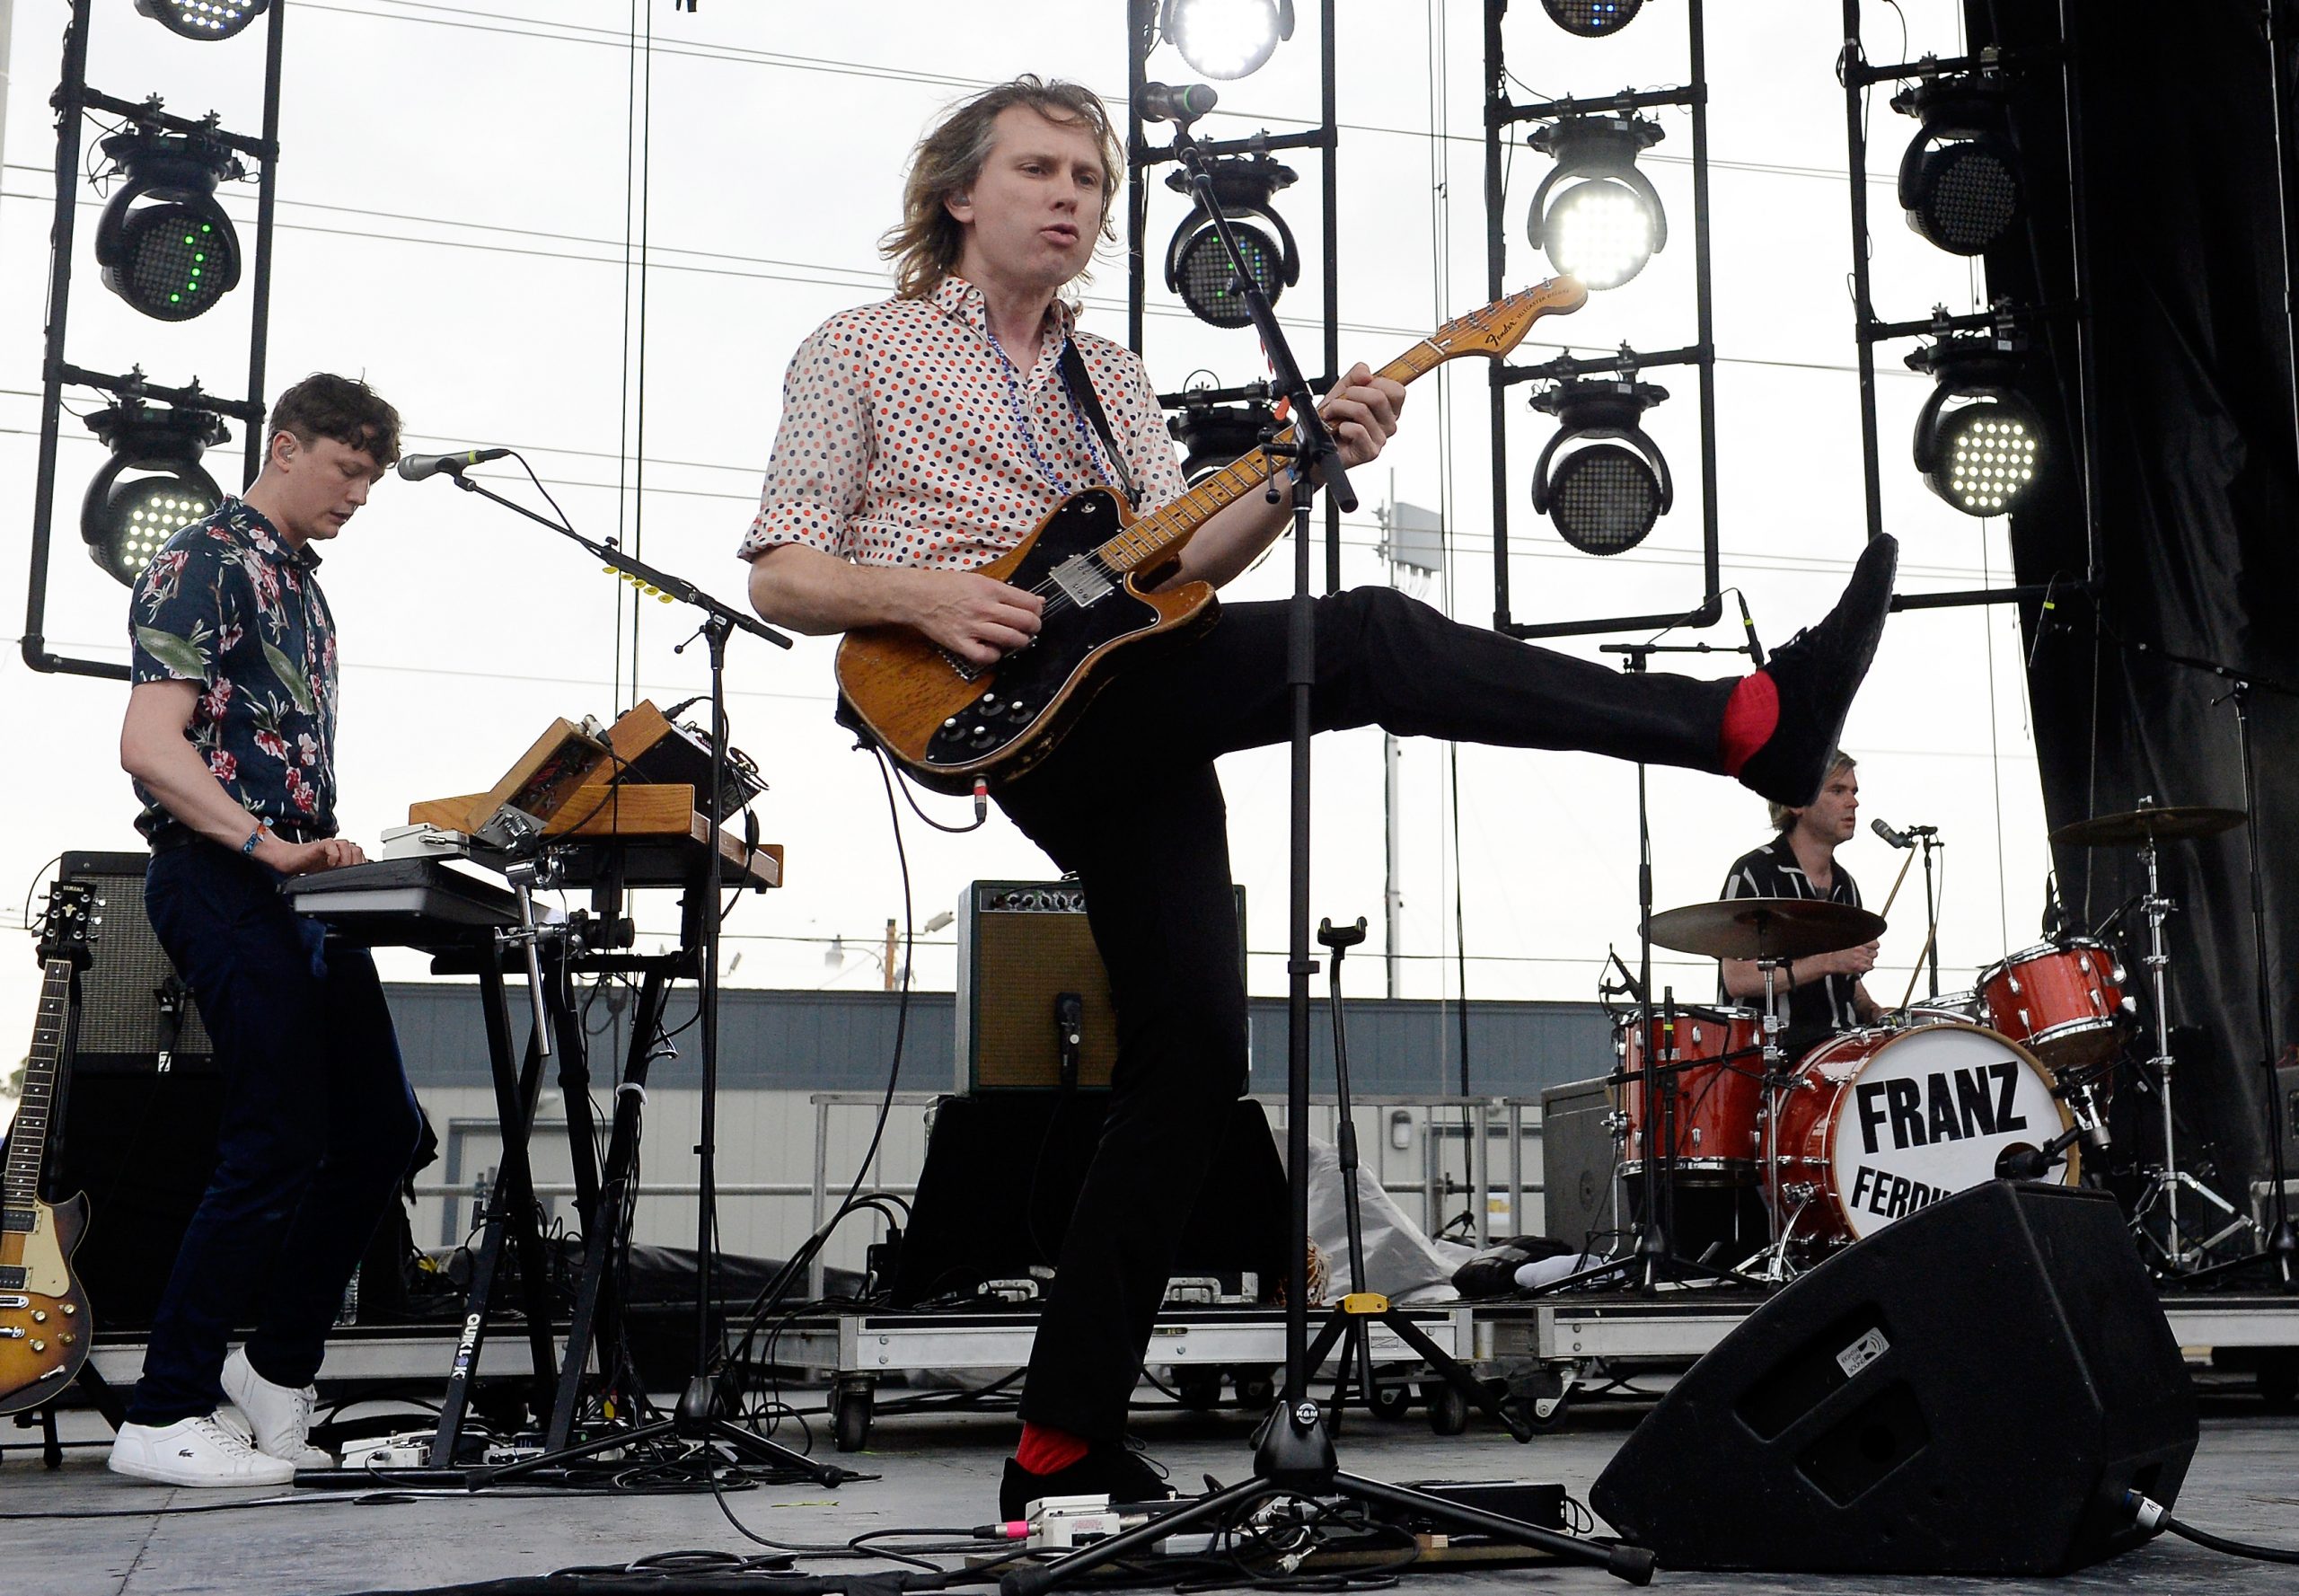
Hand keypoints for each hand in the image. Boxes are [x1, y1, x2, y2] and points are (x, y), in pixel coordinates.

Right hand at [264, 835, 366, 875]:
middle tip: (345, 873)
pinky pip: (332, 844)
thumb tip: (354, 887)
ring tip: (337, 869)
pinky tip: (330, 863)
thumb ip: (340, 876)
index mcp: (343, 856)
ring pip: (348, 845)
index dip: (361, 865)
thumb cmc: (306, 867)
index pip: (361, 857)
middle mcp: (338, 849)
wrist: (288, 859)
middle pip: (357, 850)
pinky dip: (334, 854)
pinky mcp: (318, 845)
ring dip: (346, 859)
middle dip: (354, 864)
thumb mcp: (328, 876)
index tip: (355, 876)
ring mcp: (329, 846)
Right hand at [901, 568, 1043, 667]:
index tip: (1035, 612)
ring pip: (1011, 639)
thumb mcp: (979, 580)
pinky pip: (987, 656)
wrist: (916, 596)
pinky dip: (995, 655)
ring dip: (1020, 641)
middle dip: (1034, 626)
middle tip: (1030, 628)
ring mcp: (973, 627)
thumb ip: (1007, 591)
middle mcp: (984, 608)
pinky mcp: (961, 643)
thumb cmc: (945, 585)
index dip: (1037, 610)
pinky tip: (993, 648)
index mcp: (990, 589)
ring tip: (1017, 639)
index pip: (1029, 603)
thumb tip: (1036, 600)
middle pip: (1026, 622)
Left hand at [1316, 363, 1405, 467]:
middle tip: (1340, 400)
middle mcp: (1388, 424)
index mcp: (1389, 408)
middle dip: (1352, 393)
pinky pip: (1357, 430)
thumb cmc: (1334, 418)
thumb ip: (1357, 375)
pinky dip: (1341, 426)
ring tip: (1332, 413)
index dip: (1376, 383)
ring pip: (1362, 411)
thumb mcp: (1344, 389)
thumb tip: (1366, 373)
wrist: (1319, 440)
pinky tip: (1338, 430)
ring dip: (1339, 408)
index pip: (1397, 390)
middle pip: (1379, 397)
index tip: (1360, 387)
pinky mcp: (1370, 452)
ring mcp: (1381, 439)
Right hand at [1822, 940, 1880, 977]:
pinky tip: (1860, 965)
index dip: (1874, 946)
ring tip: (1860, 961)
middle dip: (1870, 955)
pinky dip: (1866, 967)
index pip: (1875, 944)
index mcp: (1858, 942)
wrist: (1830, 961)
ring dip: (1867, 961)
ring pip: (1872, 961)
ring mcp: (1860, 958)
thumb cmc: (1837, 952)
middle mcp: (1860, 950)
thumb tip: (1869, 941)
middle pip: (1875, 953)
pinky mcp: (1859, 967)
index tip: (1871, 948)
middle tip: (1864, 956)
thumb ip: (1859, 942)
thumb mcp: (1848, 942)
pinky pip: (1869, 967)